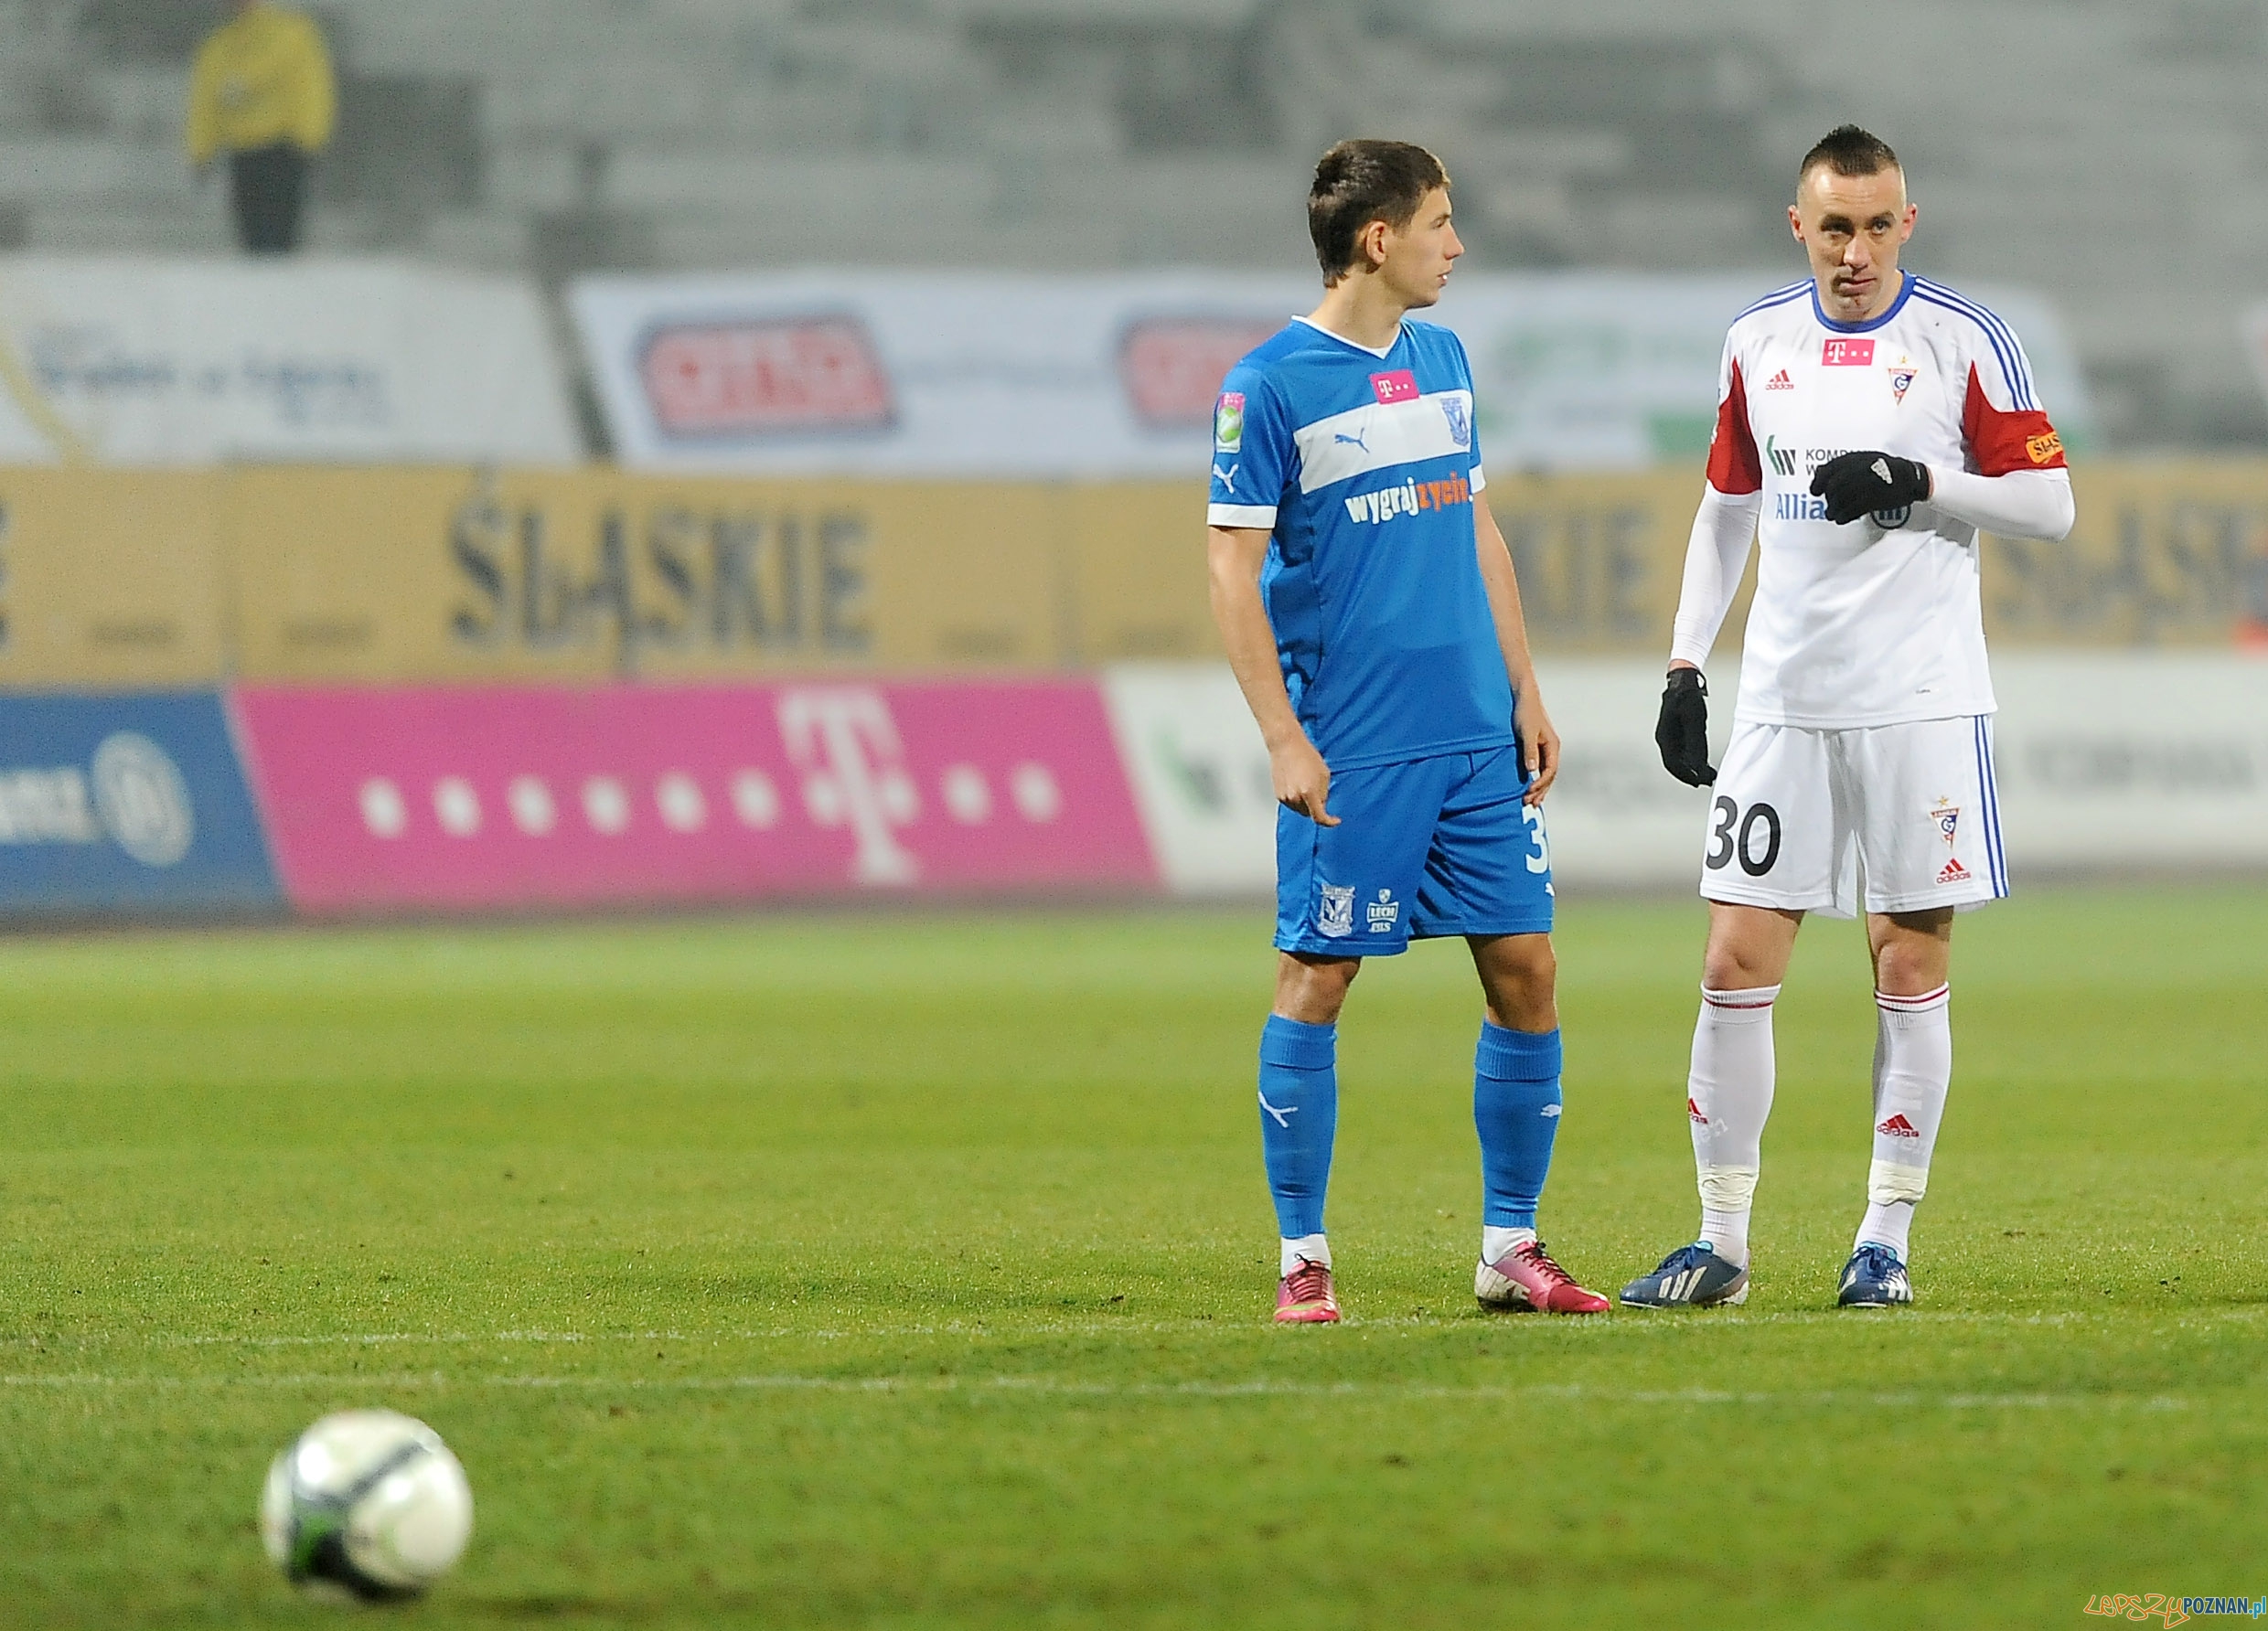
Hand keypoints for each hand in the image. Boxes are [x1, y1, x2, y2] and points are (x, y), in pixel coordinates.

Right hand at [1269, 734, 1337, 825]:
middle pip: (1309, 813)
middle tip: (1319, 792)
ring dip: (1305, 802)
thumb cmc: (1304, 754)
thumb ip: (1324, 792)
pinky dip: (1296, 798)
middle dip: (1316, 807)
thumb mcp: (1324, 774)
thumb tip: (1322, 803)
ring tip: (1306, 783)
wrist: (1286, 745)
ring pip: (1299, 809)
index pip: (1319, 817)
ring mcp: (1285, 797)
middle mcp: (1295, 797)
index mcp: (1308, 793)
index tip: (1335, 820)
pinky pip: (1291, 803)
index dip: (1329, 821)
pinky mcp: (1278, 794)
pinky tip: (1298, 783)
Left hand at [1514, 688, 1559, 804]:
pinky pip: (1539, 768)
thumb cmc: (1525, 712)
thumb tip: (1532, 770)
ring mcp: (1545, 749)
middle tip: (1529, 804)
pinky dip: (1535, 780)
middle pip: (1549, 775)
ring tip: (1530, 802)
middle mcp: (1551, 749)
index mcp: (1552, 746)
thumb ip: (1529, 750)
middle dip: (1541, 790)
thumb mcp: (1526, 732)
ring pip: (1545, 774)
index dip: (1541, 783)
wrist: (1523, 697)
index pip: (1550, 770)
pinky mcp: (1536, 748)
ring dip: (1538, 788)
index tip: (1529, 792)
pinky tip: (1528, 787)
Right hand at [1655, 665, 1714, 785]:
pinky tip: (1706, 762)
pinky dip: (1694, 758)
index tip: (1699, 783)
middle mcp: (1665, 739)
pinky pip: (1684, 750)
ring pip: (1680, 758)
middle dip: (1691, 774)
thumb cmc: (1688, 698)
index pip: (1672, 764)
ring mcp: (1670, 736)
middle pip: (1676, 764)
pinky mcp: (1678, 732)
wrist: (1683, 680)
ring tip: (1709, 775)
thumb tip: (1697, 766)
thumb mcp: (1695, 721)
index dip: (1686, 775)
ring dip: (1694, 768)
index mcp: (1665, 737)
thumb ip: (1696, 744)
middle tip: (1707, 782)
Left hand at [1809, 450, 1930, 524]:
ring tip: (1833, 515)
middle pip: (1836, 486)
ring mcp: (1870, 483)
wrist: (1912, 477)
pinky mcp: (1877, 498)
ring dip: (1834, 510)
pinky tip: (1842, 519)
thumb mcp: (1865, 459)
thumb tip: (1819, 473)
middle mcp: (1863, 468)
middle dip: (1829, 499)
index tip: (1815, 491)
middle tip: (1828, 507)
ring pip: (1843, 498)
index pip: (1831, 468)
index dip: (1819, 481)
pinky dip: (1845, 515)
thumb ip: (1844, 465)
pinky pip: (1854, 508)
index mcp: (1858, 458)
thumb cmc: (1886, 469)